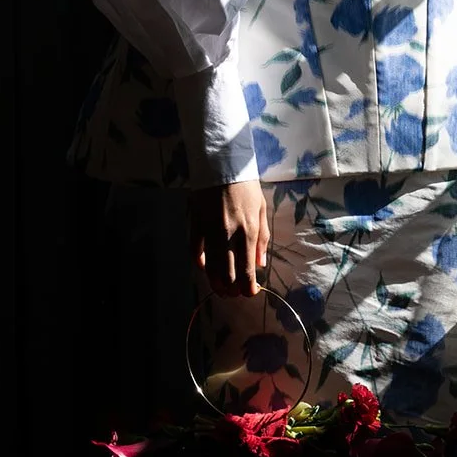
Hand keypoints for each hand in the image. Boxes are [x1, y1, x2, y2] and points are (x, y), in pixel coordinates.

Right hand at [188, 179, 269, 297]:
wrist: (222, 163)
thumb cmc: (246, 186)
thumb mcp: (261, 209)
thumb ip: (262, 238)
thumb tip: (260, 264)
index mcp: (248, 232)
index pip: (247, 271)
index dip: (248, 288)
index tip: (250, 292)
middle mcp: (228, 236)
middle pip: (227, 275)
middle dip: (232, 290)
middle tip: (235, 293)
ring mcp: (209, 232)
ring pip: (210, 268)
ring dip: (215, 282)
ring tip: (222, 288)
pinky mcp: (195, 225)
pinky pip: (194, 252)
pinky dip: (199, 263)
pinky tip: (205, 268)